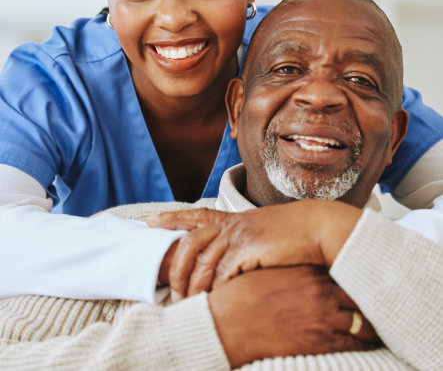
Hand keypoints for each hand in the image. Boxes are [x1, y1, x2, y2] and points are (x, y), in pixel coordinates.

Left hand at [148, 201, 361, 299]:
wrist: (319, 226)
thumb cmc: (294, 233)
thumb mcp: (263, 231)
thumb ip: (243, 242)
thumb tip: (227, 265)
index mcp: (233, 219)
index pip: (195, 215)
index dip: (172, 218)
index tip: (150, 221)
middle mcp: (232, 224)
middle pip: (188, 244)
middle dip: (175, 270)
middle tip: (172, 292)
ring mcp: (239, 235)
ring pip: (202, 264)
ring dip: (193, 288)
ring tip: (189, 305)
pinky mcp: (249, 249)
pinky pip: (223, 274)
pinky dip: (216, 290)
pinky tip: (216, 301)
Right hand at [208, 266, 379, 368]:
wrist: (229, 322)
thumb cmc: (243, 295)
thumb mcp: (268, 270)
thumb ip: (291, 267)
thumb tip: (302, 268)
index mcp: (307, 270)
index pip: (342, 269)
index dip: (354, 274)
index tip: (362, 276)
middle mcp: (320, 290)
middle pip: (357, 293)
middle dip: (367, 298)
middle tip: (379, 300)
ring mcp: (323, 316)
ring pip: (361, 319)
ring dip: (370, 322)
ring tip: (378, 324)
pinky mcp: (321, 340)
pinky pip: (353, 342)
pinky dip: (363, 342)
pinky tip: (368, 342)